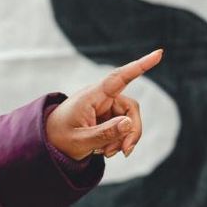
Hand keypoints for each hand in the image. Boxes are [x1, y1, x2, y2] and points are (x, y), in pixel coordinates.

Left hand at [46, 49, 161, 160]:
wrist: (47, 143)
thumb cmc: (59, 139)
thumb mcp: (80, 141)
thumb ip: (104, 133)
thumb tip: (129, 123)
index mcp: (91, 97)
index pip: (118, 78)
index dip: (140, 66)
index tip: (159, 53)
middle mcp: (100, 98)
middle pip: (130, 109)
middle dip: (132, 131)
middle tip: (125, 152)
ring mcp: (104, 107)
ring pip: (129, 120)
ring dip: (123, 139)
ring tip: (106, 154)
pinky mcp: (106, 117)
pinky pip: (123, 127)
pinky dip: (118, 141)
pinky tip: (105, 151)